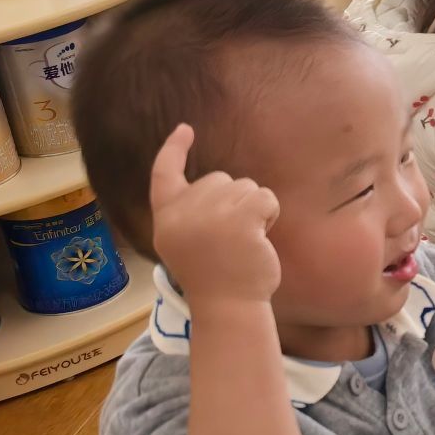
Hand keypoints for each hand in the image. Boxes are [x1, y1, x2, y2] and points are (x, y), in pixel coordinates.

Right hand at [148, 124, 280, 306]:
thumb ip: (188, 213)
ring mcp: (210, 212)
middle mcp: (183, 210)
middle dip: (233, 201)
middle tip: (230, 238)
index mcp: (166, 216)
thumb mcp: (184, 242)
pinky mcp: (240, 217)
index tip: (185, 129)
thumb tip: (214, 186)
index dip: (173, 148)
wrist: (228, 305)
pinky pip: (265, 197)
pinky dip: (270, 213)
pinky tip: (260, 237)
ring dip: (253, 209)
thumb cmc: (213, 277)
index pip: (163, 173)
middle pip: (219, 179)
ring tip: (243, 241)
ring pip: (245, 186)